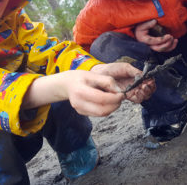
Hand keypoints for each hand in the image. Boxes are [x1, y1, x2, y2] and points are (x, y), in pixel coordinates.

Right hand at [23, 64, 154, 116]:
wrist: (61, 83)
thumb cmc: (78, 74)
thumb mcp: (91, 72)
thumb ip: (106, 80)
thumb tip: (119, 88)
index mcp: (83, 89)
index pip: (107, 97)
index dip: (119, 95)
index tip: (125, 90)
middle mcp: (81, 101)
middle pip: (107, 109)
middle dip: (119, 102)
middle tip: (122, 94)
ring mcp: (81, 108)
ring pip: (105, 113)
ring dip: (114, 106)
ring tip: (114, 96)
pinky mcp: (82, 112)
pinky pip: (99, 113)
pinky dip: (106, 108)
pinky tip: (106, 100)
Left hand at [91, 63, 155, 103]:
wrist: (101, 74)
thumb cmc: (112, 69)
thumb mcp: (125, 67)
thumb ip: (135, 72)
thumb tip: (145, 76)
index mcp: (137, 77)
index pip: (149, 82)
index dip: (151, 82)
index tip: (149, 81)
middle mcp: (136, 85)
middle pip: (148, 91)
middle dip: (149, 89)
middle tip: (145, 85)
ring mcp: (131, 92)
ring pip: (144, 96)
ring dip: (145, 93)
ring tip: (140, 88)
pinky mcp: (126, 96)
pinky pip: (136, 99)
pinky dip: (138, 96)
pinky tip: (135, 92)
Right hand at [134, 20, 177, 51]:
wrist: (138, 33)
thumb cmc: (140, 29)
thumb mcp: (141, 25)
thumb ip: (147, 24)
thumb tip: (155, 21)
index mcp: (145, 41)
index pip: (154, 42)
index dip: (162, 40)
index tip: (169, 36)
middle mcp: (149, 46)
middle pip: (159, 48)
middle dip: (167, 44)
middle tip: (171, 37)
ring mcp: (154, 46)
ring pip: (163, 50)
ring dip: (170, 46)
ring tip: (175, 39)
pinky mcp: (158, 46)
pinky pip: (165, 49)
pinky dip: (171, 46)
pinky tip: (175, 41)